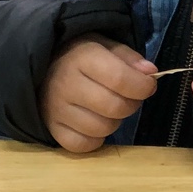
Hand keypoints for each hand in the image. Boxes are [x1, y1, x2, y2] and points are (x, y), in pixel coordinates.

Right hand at [40, 36, 156, 153]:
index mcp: (82, 58)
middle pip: (114, 108)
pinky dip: (95, 139)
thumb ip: (129, 58)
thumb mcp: (105, 46)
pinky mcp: (52, 128)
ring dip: (113, 122)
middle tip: (127, 97)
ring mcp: (56, 109)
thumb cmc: (80, 56)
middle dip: (131, 104)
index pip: (120, 79)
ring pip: (102, 129)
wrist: (43, 67)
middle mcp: (66, 84)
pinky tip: (93, 123)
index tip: (148, 85)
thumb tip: (149, 73)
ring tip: (107, 109)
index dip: (142, 86)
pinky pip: (84, 145)